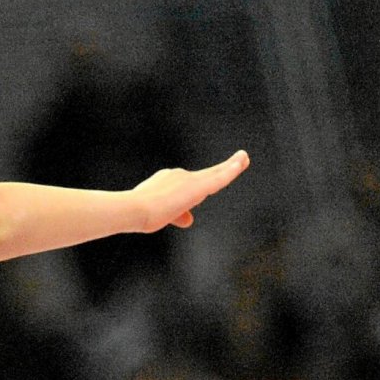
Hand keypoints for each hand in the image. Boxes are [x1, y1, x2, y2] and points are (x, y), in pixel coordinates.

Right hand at [131, 150, 249, 231]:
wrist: (135, 209)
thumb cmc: (141, 214)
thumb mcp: (161, 215)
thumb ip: (177, 216)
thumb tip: (189, 220)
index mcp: (168, 179)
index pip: (189, 183)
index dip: (198, 189)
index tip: (204, 192)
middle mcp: (179, 175)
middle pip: (207, 174)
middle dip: (224, 168)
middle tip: (240, 159)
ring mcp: (189, 179)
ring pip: (216, 174)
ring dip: (232, 166)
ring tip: (244, 158)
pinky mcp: (198, 187)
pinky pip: (220, 177)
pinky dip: (233, 169)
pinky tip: (242, 161)